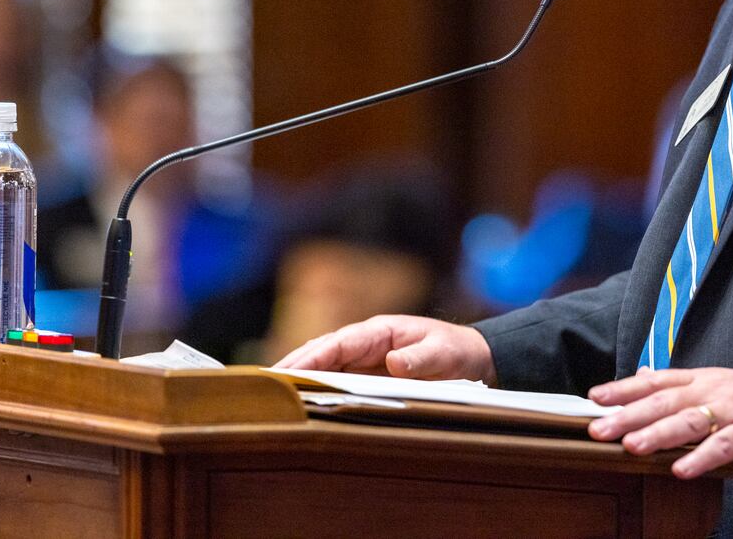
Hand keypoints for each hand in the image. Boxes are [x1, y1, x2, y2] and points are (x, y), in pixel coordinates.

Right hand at [274, 315, 497, 384]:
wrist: (472, 355)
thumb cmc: (457, 350)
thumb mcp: (444, 354)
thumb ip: (420, 358)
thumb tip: (391, 361)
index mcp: (381, 331)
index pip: (339, 343)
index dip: (312, 357)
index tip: (288, 371)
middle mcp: (367, 342)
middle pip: (322, 352)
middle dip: (293, 366)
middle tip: (260, 386)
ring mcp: (364, 357)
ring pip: (323, 364)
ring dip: (298, 377)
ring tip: (267, 395)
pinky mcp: (366, 373)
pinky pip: (335, 378)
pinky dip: (314, 386)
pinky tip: (295, 400)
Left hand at [587, 368, 732, 479]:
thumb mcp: (717, 381)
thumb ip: (681, 382)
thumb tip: (644, 375)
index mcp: (702, 378)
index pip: (656, 380)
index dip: (624, 388)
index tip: (595, 397)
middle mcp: (713, 390)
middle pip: (665, 400)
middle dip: (629, 415)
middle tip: (599, 428)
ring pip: (690, 421)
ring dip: (658, 434)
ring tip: (632, 446)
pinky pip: (724, 446)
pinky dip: (702, 457)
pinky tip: (681, 469)